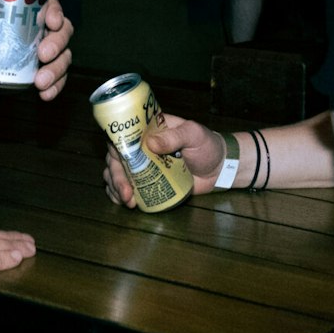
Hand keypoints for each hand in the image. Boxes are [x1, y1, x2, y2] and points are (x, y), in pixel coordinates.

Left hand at [0, 0, 73, 100]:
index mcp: (26, 13)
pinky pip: (59, 79)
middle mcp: (40, 30)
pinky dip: (56, 87)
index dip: (55, 10)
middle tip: (43, 55)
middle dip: (58, 42)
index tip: (51, 21)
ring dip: (57, 69)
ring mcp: (45, 53)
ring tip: (40, 82)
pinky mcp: (44, 73)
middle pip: (63, 30)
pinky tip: (45, 95)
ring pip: (64, 56)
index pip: (48, 4)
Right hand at [103, 112, 224, 206]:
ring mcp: (142, 167)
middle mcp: (140, 147)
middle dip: (116, 176)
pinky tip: (124, 202)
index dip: (115, 146)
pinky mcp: (148, 183)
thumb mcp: (194, 135)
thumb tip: (150, 143)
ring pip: (115, 173)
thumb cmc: (207, 146)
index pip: (123, 134)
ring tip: (128, 200)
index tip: (117, 160)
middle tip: (126, 191)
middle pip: (115, 158)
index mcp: (149, 130)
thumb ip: (175, 136)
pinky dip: (119, 195)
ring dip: (116, 187)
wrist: (218, 169)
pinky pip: (127, 187)